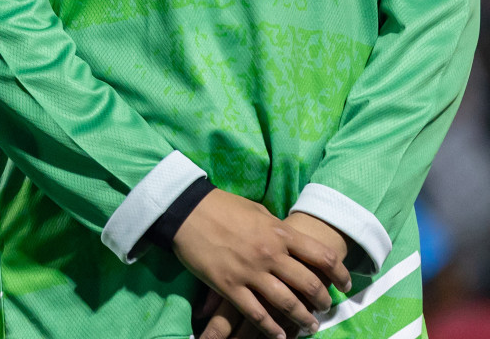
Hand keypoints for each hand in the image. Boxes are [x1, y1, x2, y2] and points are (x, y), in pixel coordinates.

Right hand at [172, 190, 349, 338]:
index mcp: (280, 233)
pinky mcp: (229, 286)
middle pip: (309, 284)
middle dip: (323, 301)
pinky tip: (279, 336)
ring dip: (302, 319)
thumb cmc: (222, 206)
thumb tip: (292, 240)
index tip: (345, 284)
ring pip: (286, 303)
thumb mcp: (258, 211)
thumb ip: (278, 229)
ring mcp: (250, 272)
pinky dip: (271, 328)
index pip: (323, 257)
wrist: (186, 209)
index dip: (340, 274)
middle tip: (325, 308)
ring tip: (310, 327)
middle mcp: (270, 254)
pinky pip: (256, 313)